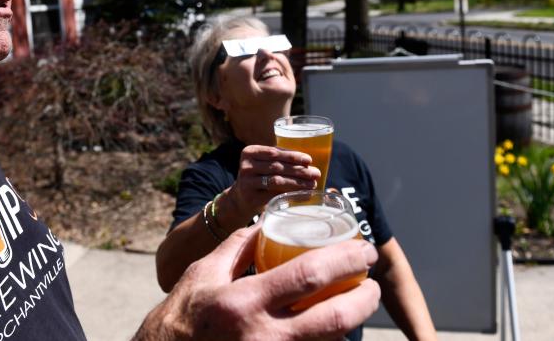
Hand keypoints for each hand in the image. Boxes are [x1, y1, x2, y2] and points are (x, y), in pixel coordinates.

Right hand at [135, 225, 380, 340]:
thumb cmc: (181, 318)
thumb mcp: (202, 275)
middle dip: (364, 299)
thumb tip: (263, 224)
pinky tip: (333, 327)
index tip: (363, 250)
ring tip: (358, 302)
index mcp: (245, 302)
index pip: (309, 276)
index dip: (346, 260)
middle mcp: (264, 336)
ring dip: (351, 322)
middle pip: (334, 319)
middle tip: (372, 282)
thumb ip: (236, 248)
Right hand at [227, 145, 319, 221]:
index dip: (292, 156)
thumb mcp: (264, 163)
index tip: (309, 160)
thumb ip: (281, 159)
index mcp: (250, 152)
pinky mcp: (251, 197)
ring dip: (297, 182)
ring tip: (312, 184)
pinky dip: (291, 194)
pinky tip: (304, 195)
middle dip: (299, 170)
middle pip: (277, 166)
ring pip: (276, 180)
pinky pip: (274, 195)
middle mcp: (246, 166)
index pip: (274, 152)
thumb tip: (309, 163)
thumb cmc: (260, 176)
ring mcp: (247, 182)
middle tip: (316, 173)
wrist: (241, 197)